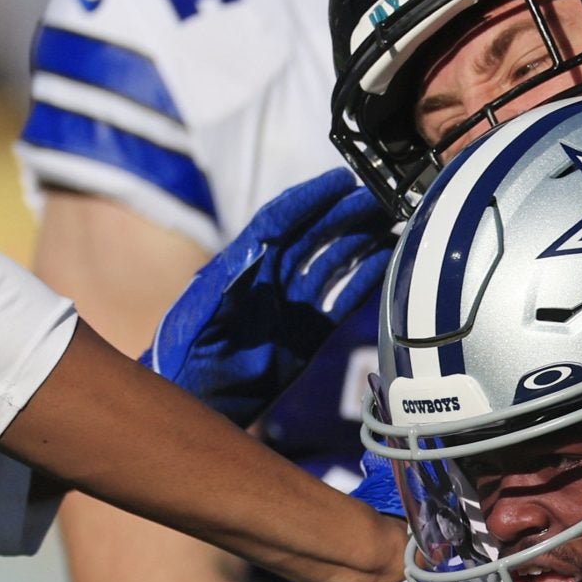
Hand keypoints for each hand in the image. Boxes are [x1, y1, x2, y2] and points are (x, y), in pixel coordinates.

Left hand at [144, 167, 394, 426]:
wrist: (199, 400)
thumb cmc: (188, 356)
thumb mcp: (203, 316)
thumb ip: (229, 284)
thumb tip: (258, 248)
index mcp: (243, 266)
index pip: (281, 219)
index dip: (311, 197)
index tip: (342, 180)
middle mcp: (270, 278)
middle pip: (313, 234)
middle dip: (345, 214)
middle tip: (380, 199)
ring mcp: (292, 305)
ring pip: (331, 262)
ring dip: (360, 242)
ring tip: (392, 224)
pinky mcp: (309, 334)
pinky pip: (342, 299)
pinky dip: (365, 279)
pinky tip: (387, 262)